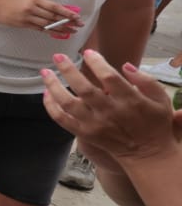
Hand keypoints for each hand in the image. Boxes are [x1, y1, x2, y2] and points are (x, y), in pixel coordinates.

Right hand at [0, 0, 79, 36]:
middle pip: (54, 16)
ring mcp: (28, 17)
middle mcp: (33, 8)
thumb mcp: (30, 1)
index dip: (67, 12)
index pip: (55, 7)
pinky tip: (59, 34)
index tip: (76, 17)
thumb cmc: (16, 4)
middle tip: (79, 25)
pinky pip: (41, 29)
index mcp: (36, 0)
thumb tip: (60, 12)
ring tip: (72, 31)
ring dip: (62, 28)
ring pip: (48, 24)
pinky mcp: (24, 25)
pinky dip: (51, 32)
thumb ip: (43, 6)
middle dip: (68, 21)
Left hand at [41, 50, 179, 165]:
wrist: (147, 153)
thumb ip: (146, 80)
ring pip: (67, 103)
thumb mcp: (161, 99)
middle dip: (68, 70)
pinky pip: (62, 119)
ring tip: (45, 72)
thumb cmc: (154, 123)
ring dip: (53, 86)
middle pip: (84, 89)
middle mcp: (109, 112)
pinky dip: (50, 107)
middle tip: (58, 56)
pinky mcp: (85, 134)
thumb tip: (125, 65)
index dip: (96, 63)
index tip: (88, 52)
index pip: (109, 77)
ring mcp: (95, 124)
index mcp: (130, 101)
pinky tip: (46, 93)